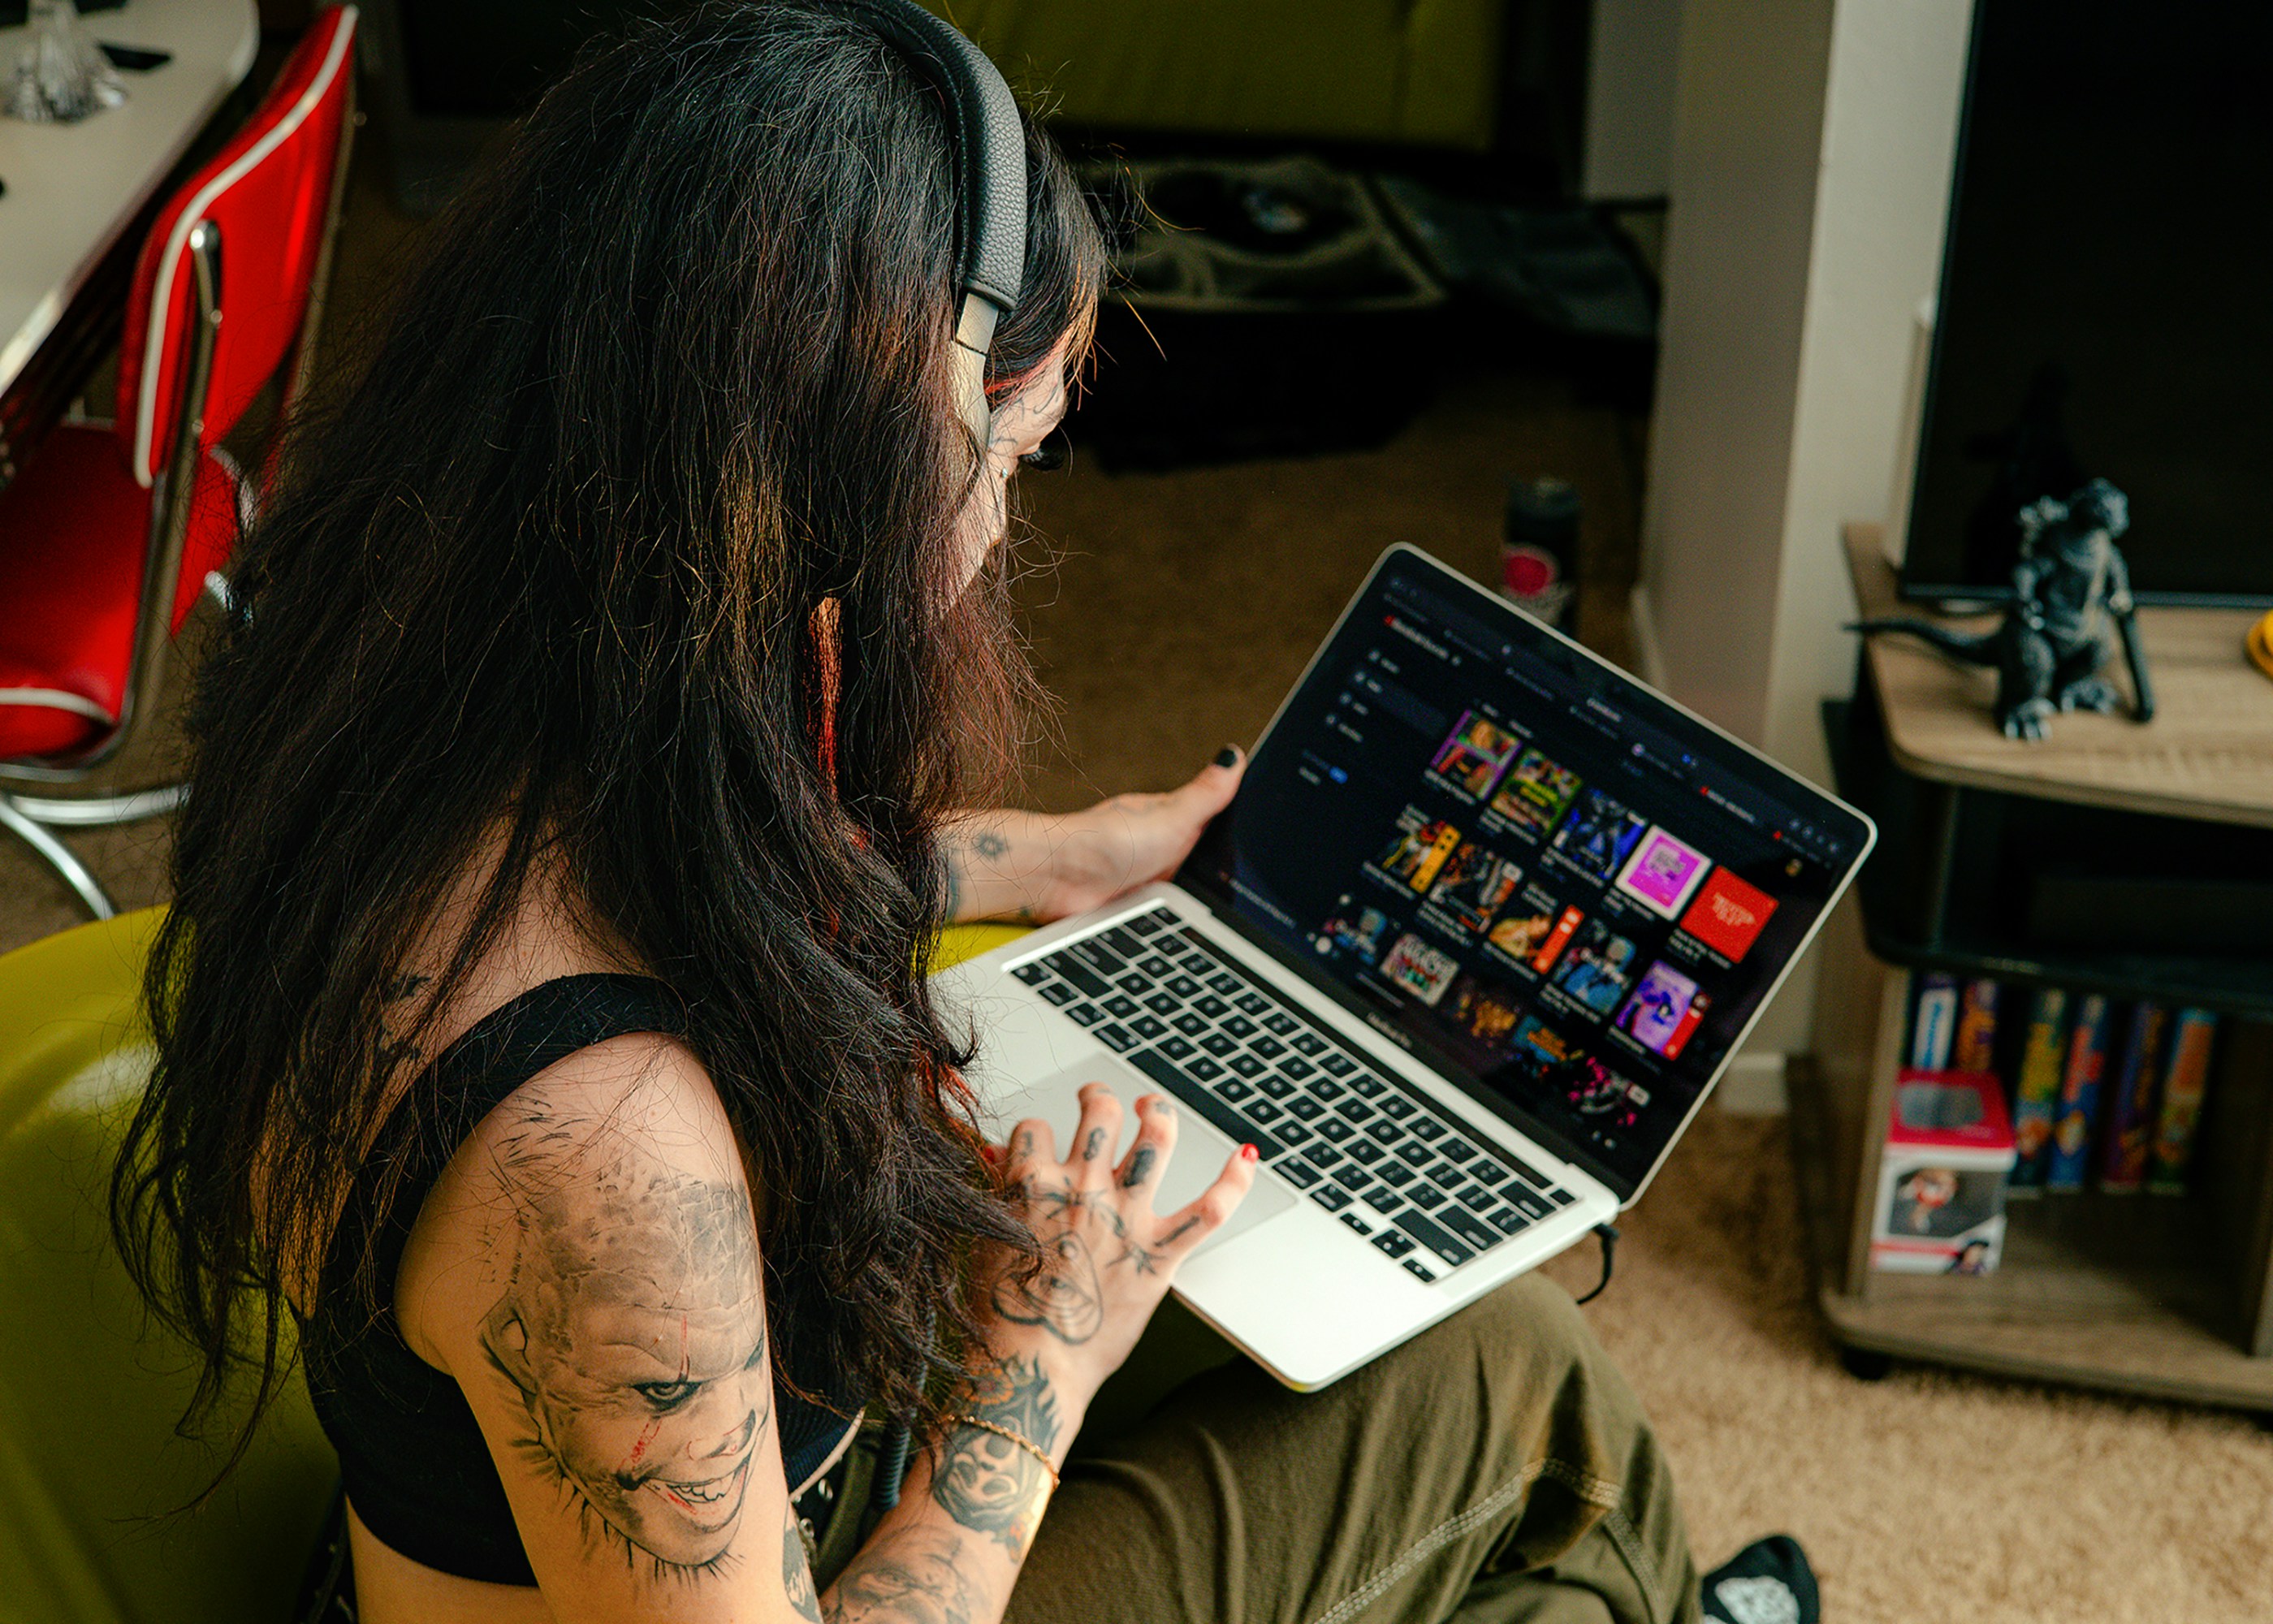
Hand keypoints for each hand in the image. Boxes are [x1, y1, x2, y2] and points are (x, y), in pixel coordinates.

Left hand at [946, 747, 1246, 923]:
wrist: (1060, 882)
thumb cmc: (1106, 842)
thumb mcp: (1172, 815)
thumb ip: (1207, 793)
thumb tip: (1233, 755)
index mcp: (1175, 819)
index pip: (1221, 824)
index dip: (1243, 839)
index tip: (1266, 851)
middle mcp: (1163, 846)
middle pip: (1209, 862)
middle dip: (1223, 876)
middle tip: (1239, 889)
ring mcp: (1150, 878)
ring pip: (1192, 892)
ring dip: (1199, 900)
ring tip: (1207, 907)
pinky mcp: (1139, 908)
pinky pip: (1171, 915)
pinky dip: (1178, 918)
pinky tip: (1184, 923)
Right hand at [979, 1086, 1255, 1420]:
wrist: (1027, 1368)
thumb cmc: (999, 1318)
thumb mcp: (982, 1244)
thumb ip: (996, 1196)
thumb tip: (1001, 1158)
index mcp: (1032, 1186)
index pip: (1034, 1130)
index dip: (1037, 1135)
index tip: (1040, 1147)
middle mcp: (1083, 1189)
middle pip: (1100, 1115)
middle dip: (1100, 1099)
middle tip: (1099, 1101)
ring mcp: (1125, 1218)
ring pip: (1154, 1139)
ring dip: (1158, 1113)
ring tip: (1152, 1107)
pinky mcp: (1159, 1255)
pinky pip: (1209, 1208)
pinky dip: (1234, 1181)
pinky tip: (1246, 1157)